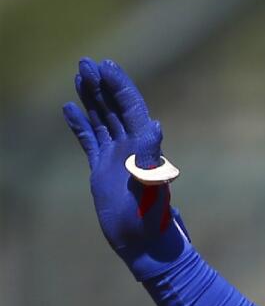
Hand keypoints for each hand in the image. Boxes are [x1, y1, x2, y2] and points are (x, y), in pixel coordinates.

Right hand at [62, 58, 187, 277]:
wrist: (143, 243)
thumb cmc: (149, 218)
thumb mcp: (149, 186)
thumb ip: (149, 156)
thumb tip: (155, 126)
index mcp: (144, 146)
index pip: (131, 107)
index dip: (119, 85)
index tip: (105, 64)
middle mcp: (132, 147)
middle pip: (115, 108)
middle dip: (102, 85)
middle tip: (85, 62)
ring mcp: (116, 157)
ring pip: (102, 120)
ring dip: (91, 98)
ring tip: (78, 76)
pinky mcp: (102, 170)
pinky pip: (89, 140)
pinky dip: (79, 123)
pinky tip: (68, 108)